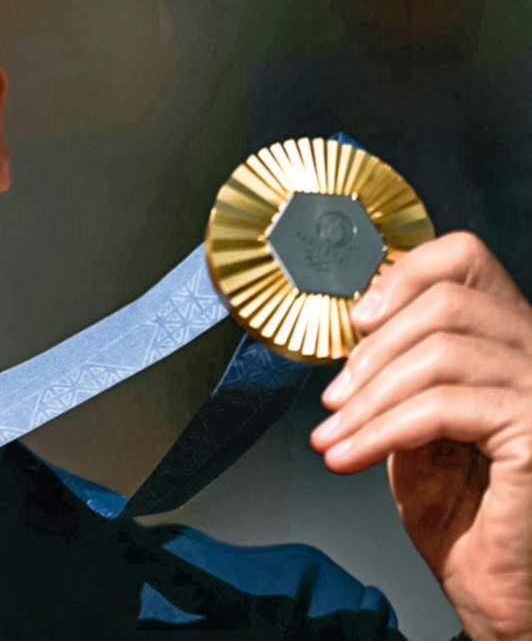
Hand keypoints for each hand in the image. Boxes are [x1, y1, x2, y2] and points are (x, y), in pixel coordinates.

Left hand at [311, 231, 531, 639]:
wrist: (499, 590)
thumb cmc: (463, 513)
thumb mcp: (417, 422)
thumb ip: (400, 368)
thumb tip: (358, 324)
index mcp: (513, 341)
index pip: (466, 258)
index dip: (403, 276)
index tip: (357, 323)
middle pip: (446, 303)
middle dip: (372, 352)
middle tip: (334, 399)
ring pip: (441, 353)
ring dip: (368, 398)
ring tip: (334, 435)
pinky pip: (445, 407)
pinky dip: (382, 429)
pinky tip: (350, 454)